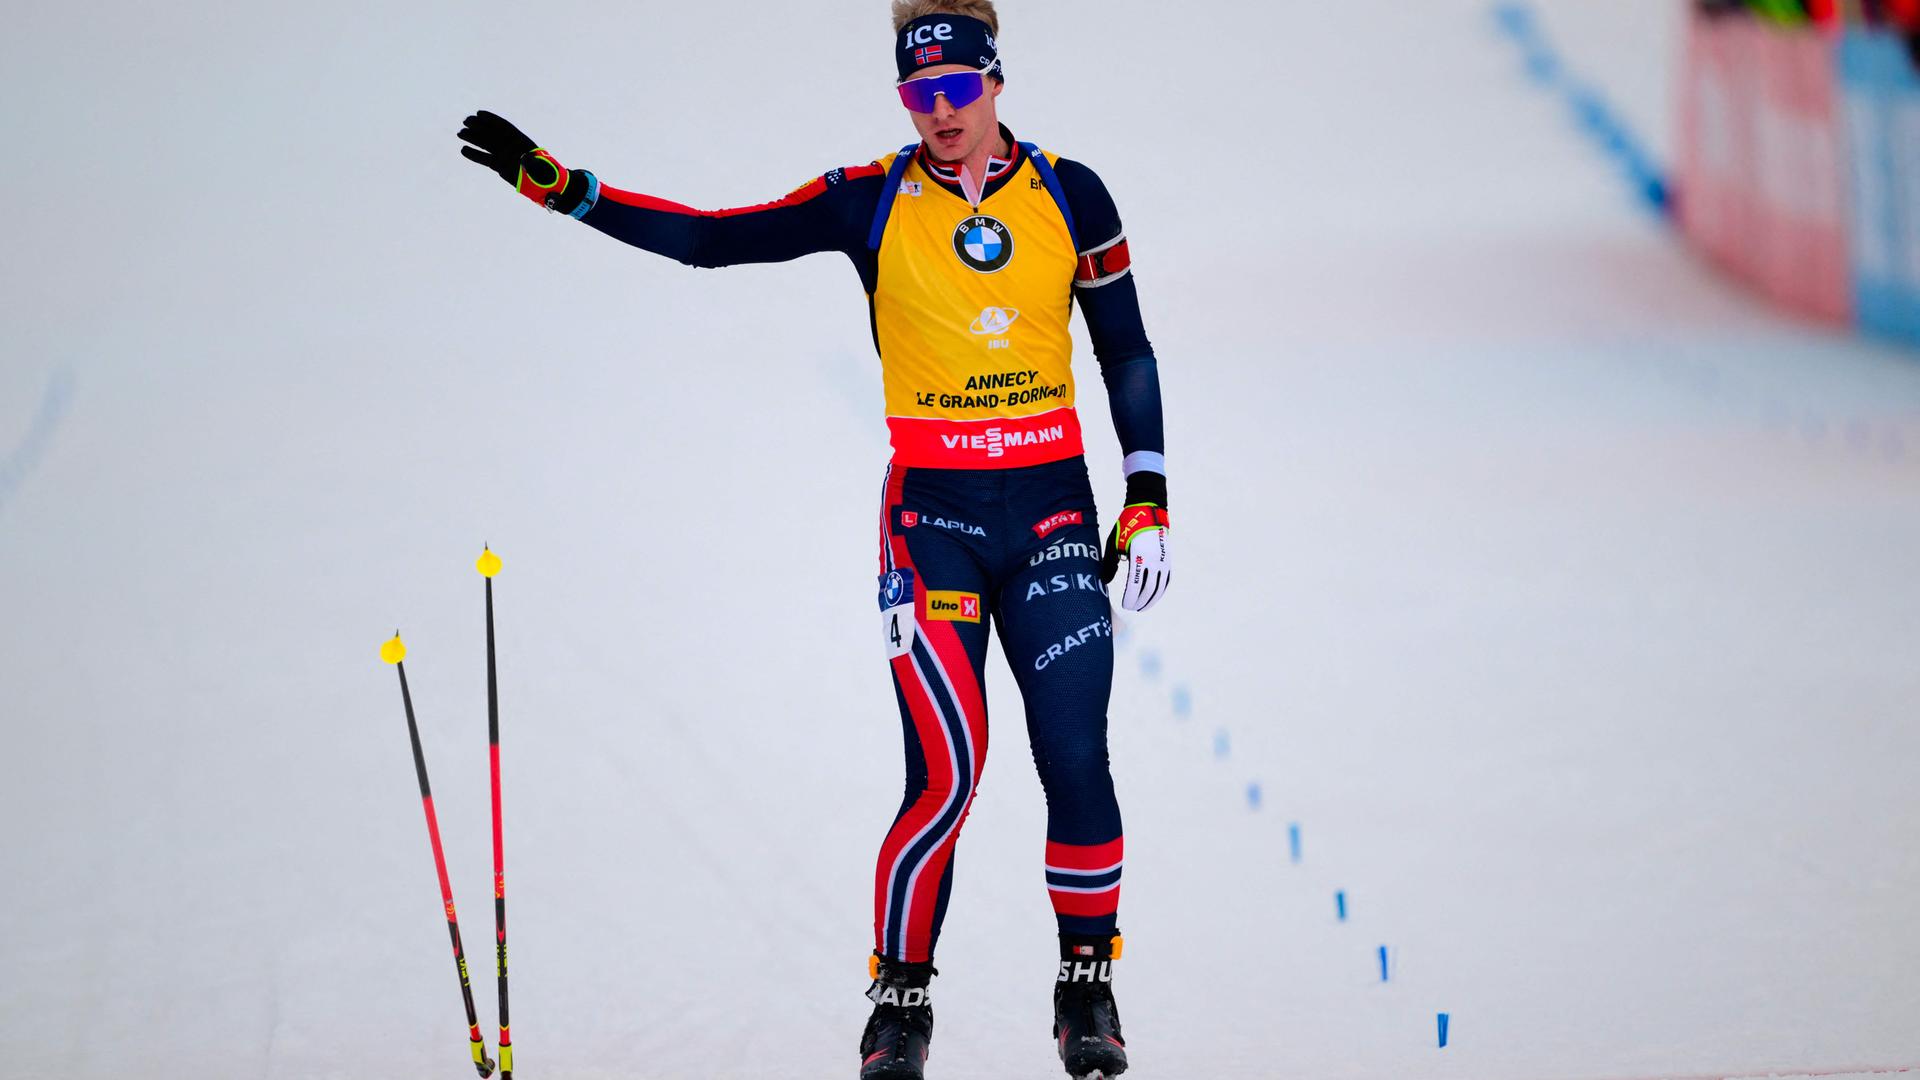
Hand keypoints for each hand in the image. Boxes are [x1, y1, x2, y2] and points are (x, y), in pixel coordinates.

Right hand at [458, 109, 581, 211]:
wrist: (549, 186)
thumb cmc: (548, 175)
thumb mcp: (541, 166)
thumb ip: (531, 163)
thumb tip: (523, 160)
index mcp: (522, 142)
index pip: (504, 127)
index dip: (491, 119)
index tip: (478, 114)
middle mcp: (512, 147)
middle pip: (492, 133)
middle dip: (478, 127)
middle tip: (465, 122)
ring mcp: (506, 156)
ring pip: (487, 144)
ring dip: (474, 138)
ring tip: (460, 133)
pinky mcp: (501, 167)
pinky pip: (486, 159)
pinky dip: (475, 155)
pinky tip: (464, 150)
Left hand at [1101, 473, 1169, 612]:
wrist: (1148, 509)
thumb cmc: (1127, 525)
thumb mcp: (1114, 542)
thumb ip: (1110, 563)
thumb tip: (1105, 582)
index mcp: (1139, 555)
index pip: (1135, 583)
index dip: (1130, 597)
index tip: (1125, 605)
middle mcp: (1153, 558)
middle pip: (1148, 588)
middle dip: (1140, 601)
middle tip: (1132, 608)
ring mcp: (1163, 559)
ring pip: (1159, 586)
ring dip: (1151, 599)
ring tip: (1142, 607)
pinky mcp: (1167, 558)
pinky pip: (1166, 579)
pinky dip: (1160, 590)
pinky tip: (1154, 597)